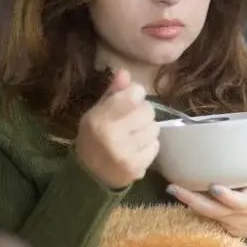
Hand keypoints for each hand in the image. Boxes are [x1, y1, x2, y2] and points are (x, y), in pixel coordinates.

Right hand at [74, 68, 158, 188]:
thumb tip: (125, 71)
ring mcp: (125, 155)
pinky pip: (156, 146)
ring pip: (155, 128)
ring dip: (147, 130)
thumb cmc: (94, 137)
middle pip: (148, 111)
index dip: (136, 95)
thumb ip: (113, 92)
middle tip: (131, 121)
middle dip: (142, 113)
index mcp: (99, 119)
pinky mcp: (137, 168)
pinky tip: (136, 149)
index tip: (130, 100)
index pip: (134, 95)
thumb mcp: (97, 111)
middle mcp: (111, 137)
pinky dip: (149, 145)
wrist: (91, 175)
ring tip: (133, 135)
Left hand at [167, 132, 246, 236]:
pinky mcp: (227, 228)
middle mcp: (244, 214)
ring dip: (188, 202)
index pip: (242, 203)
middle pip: (216, 211)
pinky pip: (208, 219)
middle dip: (194, 200)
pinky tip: (180, 195)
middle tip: (175, 186)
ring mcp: (234, 223)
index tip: (215, 187)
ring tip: (172, 188)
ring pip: (207, 215)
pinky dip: (194, 208)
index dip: (228, 198)